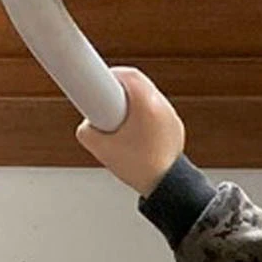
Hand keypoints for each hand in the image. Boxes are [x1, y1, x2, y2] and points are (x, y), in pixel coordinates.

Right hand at [76, 66, 185, 195]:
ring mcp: (172, 116)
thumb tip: (86, 123)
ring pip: (149, 96)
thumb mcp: (100, 148)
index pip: (126, 74)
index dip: (109, 75)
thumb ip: (86, 129)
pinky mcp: (176, 127)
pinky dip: (145, 116)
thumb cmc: (139, 168)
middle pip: (138, 82)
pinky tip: (135, 132)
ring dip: (133, 102)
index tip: (99, 82)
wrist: (167, 187)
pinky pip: (157, 111)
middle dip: (119, 89)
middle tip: (106, 102)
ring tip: (121, 122)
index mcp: (146, 104)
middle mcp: (162, 106)